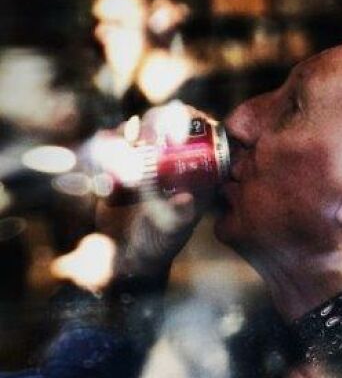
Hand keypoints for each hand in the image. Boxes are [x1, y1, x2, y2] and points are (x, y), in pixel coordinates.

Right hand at [93, 102, 209, 283]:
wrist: (125, 255)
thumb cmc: (156, 246)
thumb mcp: (170, 233)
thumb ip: (178, 217)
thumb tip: (185, 199)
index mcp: (196, 172)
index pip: (200, 134)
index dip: (190, 123)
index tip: (175, 132)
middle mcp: (171, 160)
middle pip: (168, 121)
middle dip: (157, 121)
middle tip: (146, 136)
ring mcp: (144, 159)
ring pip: (139, 127)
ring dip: (130, 130)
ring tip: (123, 145)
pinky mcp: (118, 164)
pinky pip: (112, 141)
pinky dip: (106, 141)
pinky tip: (105, 153)